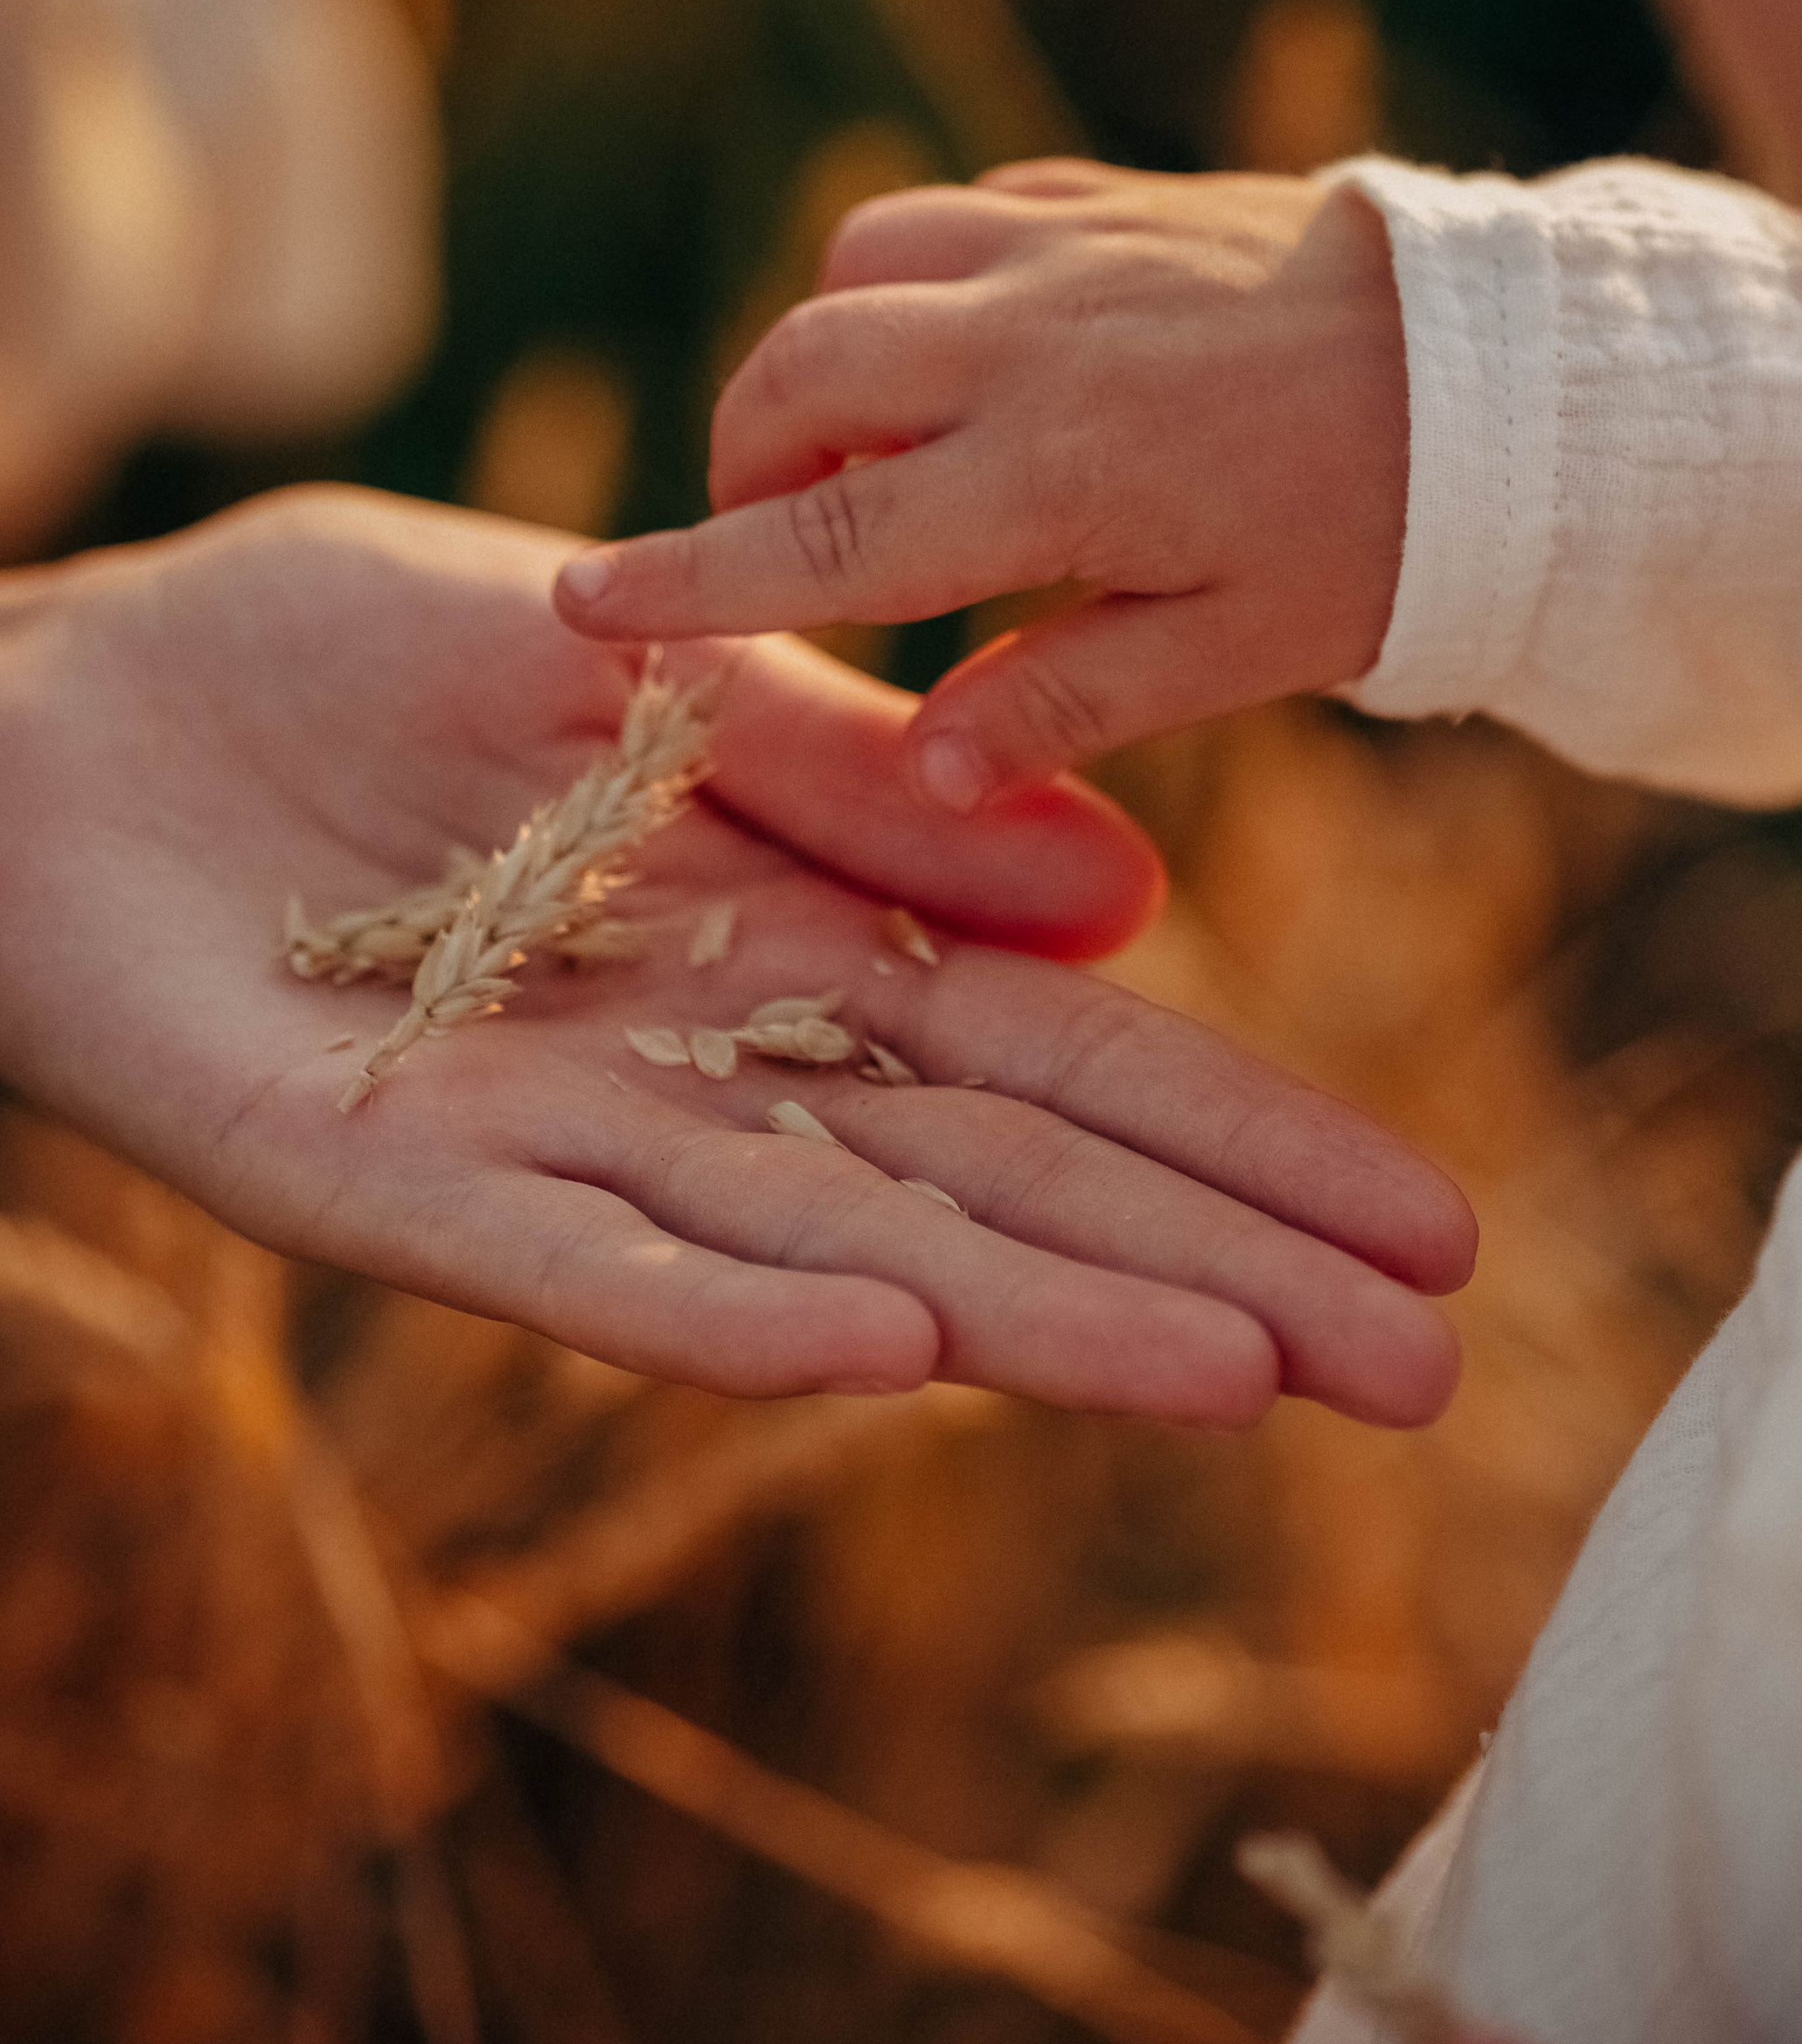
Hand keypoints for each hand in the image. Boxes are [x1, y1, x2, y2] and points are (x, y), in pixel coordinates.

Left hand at [0, 487, 1468, 1419]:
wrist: (54, 707)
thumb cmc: (331, 666)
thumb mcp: (634, 679)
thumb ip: (850, 787)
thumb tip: (1123, 899)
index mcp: (767, 954)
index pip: (1044, 1068)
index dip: (1229, 1146)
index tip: (1418, 1226)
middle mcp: (689, 1084)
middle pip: (982, 1195)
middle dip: (1199, 1272)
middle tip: (1422, 1373)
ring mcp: (542, 1149)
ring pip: (821, 1255)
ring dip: (1025, 1321)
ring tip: (1233, 1377)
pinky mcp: (373, 1181)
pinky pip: (566, 1263)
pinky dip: (722, 1315)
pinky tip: (886, 1359)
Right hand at [553, 160, 1409, 807]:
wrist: (1517, 370)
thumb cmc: (1387, 536)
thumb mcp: (1238, 652)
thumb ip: (1067, 701)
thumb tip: (923, 771)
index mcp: (1054, 478)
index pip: (820, 544)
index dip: (685, 580)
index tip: (577, 603)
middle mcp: (1031, 344)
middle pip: (799, 378)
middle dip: (748, 460)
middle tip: (779, 540)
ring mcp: (1066, 251)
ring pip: (860, 270)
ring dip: (832, 357)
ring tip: (885, 449)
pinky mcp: (1109, 197)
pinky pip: (956, 215)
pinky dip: (922, 282)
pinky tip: (977, 352)